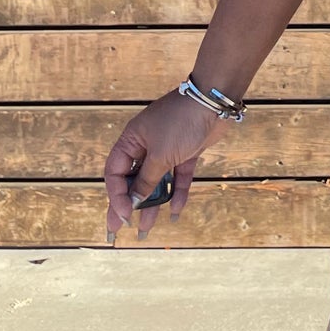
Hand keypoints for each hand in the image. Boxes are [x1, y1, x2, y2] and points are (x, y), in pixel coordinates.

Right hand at [102, 89, 230, 242]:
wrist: (214, 101)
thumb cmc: (181, 122)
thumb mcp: (160, 155)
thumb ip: (147, 180)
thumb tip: (134, 201)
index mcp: (131, 140)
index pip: (115, 173)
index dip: (117, 196)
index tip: (124, 215)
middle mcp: (146, 145)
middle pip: (133, 180)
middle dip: (127, 205)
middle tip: (118, 229)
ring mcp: (167, 148)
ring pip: (156, 181)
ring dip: (153, 203)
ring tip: (146, 229)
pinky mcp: (187, 151)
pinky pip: (178, 177)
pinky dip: (177, 192)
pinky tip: (175, 211)